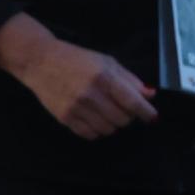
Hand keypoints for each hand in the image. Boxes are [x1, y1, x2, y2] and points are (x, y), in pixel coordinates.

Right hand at [0, 17, 158, 139]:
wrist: (41, 62)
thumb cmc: (77, 59)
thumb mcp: (105, 61)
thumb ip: (128, 79)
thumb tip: (149, 95)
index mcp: (103, 76)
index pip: (131, 101)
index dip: (145, 112)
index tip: (152, 117)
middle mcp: (91, 94)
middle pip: (122, 119)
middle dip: (128, 115)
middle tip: (122, 107)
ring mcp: (77, 108)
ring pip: (108, 129)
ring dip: (113, 123)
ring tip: (107, 111)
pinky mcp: (65, 119)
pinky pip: (90, 135)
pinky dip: (98, 130)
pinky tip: (94, 118)